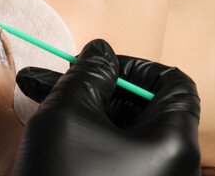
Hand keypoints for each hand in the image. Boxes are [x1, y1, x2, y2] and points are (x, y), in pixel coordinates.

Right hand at [13, 39, 200, 175]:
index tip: (100, 63)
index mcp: (172, 143)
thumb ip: (89, 72)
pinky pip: (109, 147)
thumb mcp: (69, 112)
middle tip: (61, 75)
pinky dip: (83, 129)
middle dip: (96, 84)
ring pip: (118, 126)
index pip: (172, 82)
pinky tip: (50, 118)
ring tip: (42, 89)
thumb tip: (100, 50)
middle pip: (140, 104)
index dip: (135, 66)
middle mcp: (168, 164)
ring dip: (82, 105)